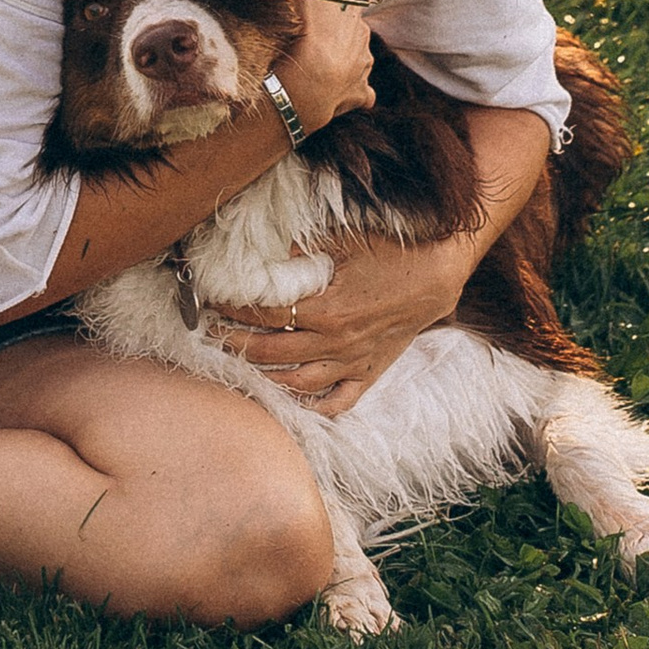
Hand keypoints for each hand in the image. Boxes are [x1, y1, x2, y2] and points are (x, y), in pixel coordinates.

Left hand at [205, 228, 468, 413]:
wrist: (438, 273)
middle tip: (210, 335)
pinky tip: (291, 402)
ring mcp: (353, 363)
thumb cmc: (391, 251)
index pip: (265, 314)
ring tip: (238, 365)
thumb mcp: (343, 241)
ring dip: (264, 376)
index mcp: (325, 310)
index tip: (210, 301)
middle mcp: (336, 343)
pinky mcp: (369, 372)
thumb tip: (266, 248)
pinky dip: (314, 407)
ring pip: (298, 383)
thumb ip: (302, 249)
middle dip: (236, 343)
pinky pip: (338, 401)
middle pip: (272, 352)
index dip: (233, 308)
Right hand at [272, 0, 374, 138]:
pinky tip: (338, 94)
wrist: (309, 80)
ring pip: (356, 59)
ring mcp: (364, 66)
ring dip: (341, 62)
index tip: (308, 14)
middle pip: (349, 31)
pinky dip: (353, 93)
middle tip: (308, 41)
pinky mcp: (362, 93)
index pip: (341, 3)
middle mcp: (363, 36)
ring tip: (315, 67)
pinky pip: (362, 93)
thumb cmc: (305, 33)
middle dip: (333, 35)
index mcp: (352, 11)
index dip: (323, 8)